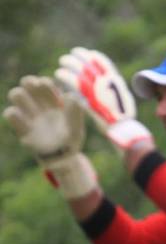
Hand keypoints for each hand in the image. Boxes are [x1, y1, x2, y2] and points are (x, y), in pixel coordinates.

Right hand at [4, 76, 96, 198]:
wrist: (63, 160)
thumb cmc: (70, 141)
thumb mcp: (77, 128)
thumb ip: (75, 114)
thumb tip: (70, 95)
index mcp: (52, 103)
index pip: (44, 84)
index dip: (46, 84)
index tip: (54, 96)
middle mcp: (39, 106)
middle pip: (27, 83)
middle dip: (30, 83)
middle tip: (38, 91)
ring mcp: (29, 116)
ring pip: (16, 94)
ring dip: (20, 96)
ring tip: (33, 109)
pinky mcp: (22, 129)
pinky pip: (11, 113)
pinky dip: (15, 113)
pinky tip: (27, 122)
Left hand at [55, 47, 152, 150]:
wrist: (124, 134)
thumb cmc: (124, 121)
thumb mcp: (123, 102)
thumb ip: (115, 91)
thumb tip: (108, 83)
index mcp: (117, 83)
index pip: (104, 63)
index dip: (94, 57)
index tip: (86, 54)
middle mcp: (109, 84)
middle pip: (90, 64)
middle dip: (78, 58)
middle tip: (69, 58)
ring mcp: (100, 91)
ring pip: (81, 71)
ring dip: (69, 64)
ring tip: (62, 64)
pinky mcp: (90, 100)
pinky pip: (75, 84)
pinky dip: (66, 77)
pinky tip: (59, 74)